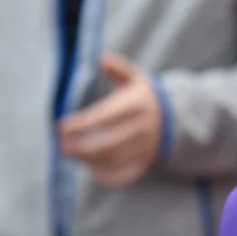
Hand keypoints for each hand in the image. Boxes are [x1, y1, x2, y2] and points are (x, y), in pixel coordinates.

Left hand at [58, 54, 162, 187]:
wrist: (175, 117)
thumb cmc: (143, 96)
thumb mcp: (134, 78)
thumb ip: (118, 68)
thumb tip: (102, 58)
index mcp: (136, 105)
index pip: (105, 117)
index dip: (81, 123)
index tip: (61, 126)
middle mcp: (142, 128)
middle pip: (108, 143)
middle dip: (82, 147)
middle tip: (61, 146)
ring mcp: (145, 147)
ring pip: (114, 159)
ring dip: (89, 160)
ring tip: (71, 154)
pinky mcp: (145, 162)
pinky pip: (126, 174)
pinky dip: (109, 177)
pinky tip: (92, 172)